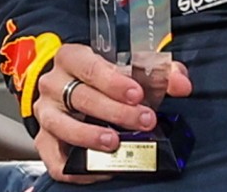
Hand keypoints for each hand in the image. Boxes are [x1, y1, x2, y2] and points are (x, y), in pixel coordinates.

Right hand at [29, 43, 193, 183]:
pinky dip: (75, 168)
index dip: (114, 82)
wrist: (67, 84)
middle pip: (80, 97)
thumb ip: (157, 71)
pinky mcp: (43, 140)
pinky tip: (99, 169)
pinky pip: (54, 159)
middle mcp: (54, 84)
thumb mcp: (127, 65)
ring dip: (90, 136)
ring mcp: (45, 112)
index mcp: (72, 57)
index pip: (89, 66)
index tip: (138, 94)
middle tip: (144, 120)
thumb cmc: (101, 74)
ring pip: (62, 126)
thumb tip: (182, 84)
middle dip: (115, 111)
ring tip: (115, 143)